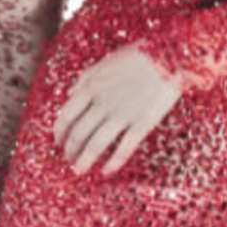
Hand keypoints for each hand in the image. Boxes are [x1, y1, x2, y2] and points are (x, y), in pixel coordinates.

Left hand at [55, 43, 179, 175]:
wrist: (170, 55)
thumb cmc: (138, 55)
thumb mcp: (106, 61)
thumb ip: (85, 78)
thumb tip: (69, 94)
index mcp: (91, 87)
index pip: (66, 115)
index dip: (59, 132)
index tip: (57, 141)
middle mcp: (102, 103)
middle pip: (79, 133)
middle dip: (70, 149)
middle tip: (68, 159)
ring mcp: (122, 115)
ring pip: (96, 144)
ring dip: (84, 160)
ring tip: (79, 170)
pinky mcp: (142, 123)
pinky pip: (124, 148)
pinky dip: (113, 162)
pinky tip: (106, 171)